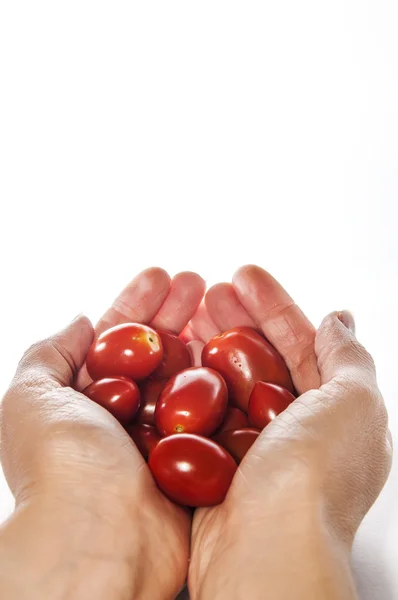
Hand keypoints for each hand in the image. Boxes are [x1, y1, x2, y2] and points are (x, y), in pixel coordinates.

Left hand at [0, 267, 204, 599]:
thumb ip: (50, 354)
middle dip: (175, 312)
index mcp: (85, 400)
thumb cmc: (60, 466)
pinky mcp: (195, 461)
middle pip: (154, 350)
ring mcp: (162, 438)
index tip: (161, 275)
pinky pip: (213, 412)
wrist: (100, 542)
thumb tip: (81, 320)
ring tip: (222, 301)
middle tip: (198, 280)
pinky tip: (235, 348)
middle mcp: (123, 417)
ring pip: (186, 375)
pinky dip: (223, 380)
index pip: (114, 339)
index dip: (136, 303)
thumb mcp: (30, 397)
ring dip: (203, 336)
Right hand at [186, 265, 391, 599]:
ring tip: (188, 311)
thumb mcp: (356, 403)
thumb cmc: (316, 478)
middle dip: (237, 317)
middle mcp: (294, 429)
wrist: (266, 550)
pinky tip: (174, 356)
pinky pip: (201, 411)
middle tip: (211, 287)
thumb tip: (340, 318)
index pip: (303, 343)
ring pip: (228, 380)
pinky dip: (189, 381)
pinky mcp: (214, 463)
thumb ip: (349, 356)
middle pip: (261, 356)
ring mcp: (251, 446)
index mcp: (334, 413)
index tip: (245, 275)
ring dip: (209, 342)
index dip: (275, 305)